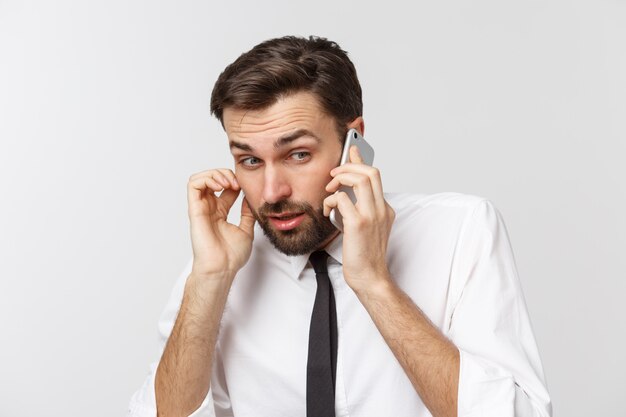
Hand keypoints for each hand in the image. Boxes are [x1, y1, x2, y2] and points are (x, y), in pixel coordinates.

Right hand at [187, 168, 255, 280]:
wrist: (222, 268)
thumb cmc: (232, 256)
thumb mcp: (246, 230)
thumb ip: (247, 214)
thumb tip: (249, 198)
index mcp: (220, 213)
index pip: (224, 187)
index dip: (234, 181)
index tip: (245, 187)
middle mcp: (209, 209)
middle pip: (211, 179)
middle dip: (225, 174)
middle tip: (237, 183)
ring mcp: (201, 208)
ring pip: (200, 178)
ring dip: (215, 174)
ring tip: (228, 183)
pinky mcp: (195, 210)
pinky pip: (193, 185)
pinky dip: (207, 178)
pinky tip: (220, 185)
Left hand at [323, 146, 394, 291]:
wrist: (370, 278)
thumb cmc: (365, 256)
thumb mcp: (366, 228)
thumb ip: (359, 210)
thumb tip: (344, 195)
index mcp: (384, 209)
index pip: (374, 175)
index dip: (361, 160)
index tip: (351, 150)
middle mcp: (381, 209)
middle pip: (370, 171)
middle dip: (349, 166)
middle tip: (334, 174)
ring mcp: (372, 215)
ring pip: (360, 179)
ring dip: (341, 179)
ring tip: (330, 189)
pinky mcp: (359, 224)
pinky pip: (342, 199)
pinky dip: (331, 200)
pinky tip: (327, 211)